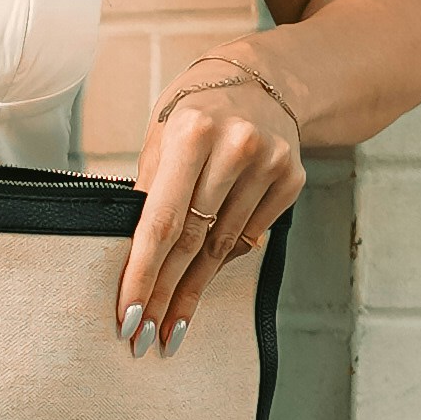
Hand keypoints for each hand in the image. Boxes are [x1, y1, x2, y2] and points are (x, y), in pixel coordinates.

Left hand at [121, 57, 303, 347]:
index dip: (142, 273)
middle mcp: (235, 147)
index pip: (161, 220)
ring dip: (193, 292)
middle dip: (165, 295)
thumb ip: (149, 187)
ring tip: (171, 329)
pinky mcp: (291, 179)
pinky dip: (223, 261)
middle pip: (193, 242)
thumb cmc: (197, 111)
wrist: (264, 81)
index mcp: (192, 132)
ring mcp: (270, 164)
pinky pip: (250, 236)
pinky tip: (202, 283)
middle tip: (145, 339)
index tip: (128, 316)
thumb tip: (134, 255)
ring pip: (223, 247)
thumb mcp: (162, 134)